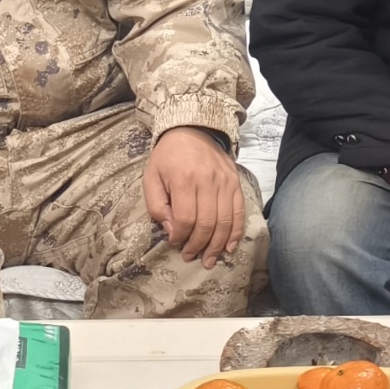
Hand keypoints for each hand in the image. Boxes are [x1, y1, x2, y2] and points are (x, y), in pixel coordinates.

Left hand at [143, 128, 246, 265]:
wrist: (192, 129)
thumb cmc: (167, 156)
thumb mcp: (151, 177)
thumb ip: (157, 206)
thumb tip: (171, 230)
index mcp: (184, 180)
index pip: (185, 219)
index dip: (179, 237)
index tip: (174, 243)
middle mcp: (207, 181)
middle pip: (206, 224)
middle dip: (198, 246)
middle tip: (190, 257)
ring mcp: (225, 182)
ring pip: (224, 222)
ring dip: (217, 246)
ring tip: (209, 260)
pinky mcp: (235, 182)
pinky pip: (238, 212)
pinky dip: (235, 232)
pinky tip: (228, 247)